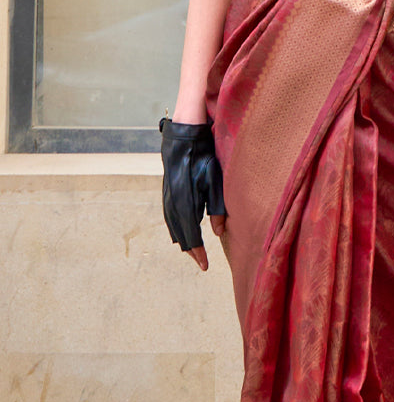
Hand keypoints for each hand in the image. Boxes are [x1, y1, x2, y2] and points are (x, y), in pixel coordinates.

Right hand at [159, 117, 226, 270]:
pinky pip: (170, 216)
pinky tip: (182, 235)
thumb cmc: (203, 157)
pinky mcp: (167, 191)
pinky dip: (176, 229)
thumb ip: (218, 208)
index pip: (192, 233)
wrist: (184, 136)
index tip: (205, 265)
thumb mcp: (216, 181)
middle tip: (201, 263)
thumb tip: (218, 233)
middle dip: (191, 250)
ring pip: (173, 226)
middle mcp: (173, 201)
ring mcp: (167, 196)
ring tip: (193, 252)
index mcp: (185, 200)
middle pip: (180, 233)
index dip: (198, 251)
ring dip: (183, 241)